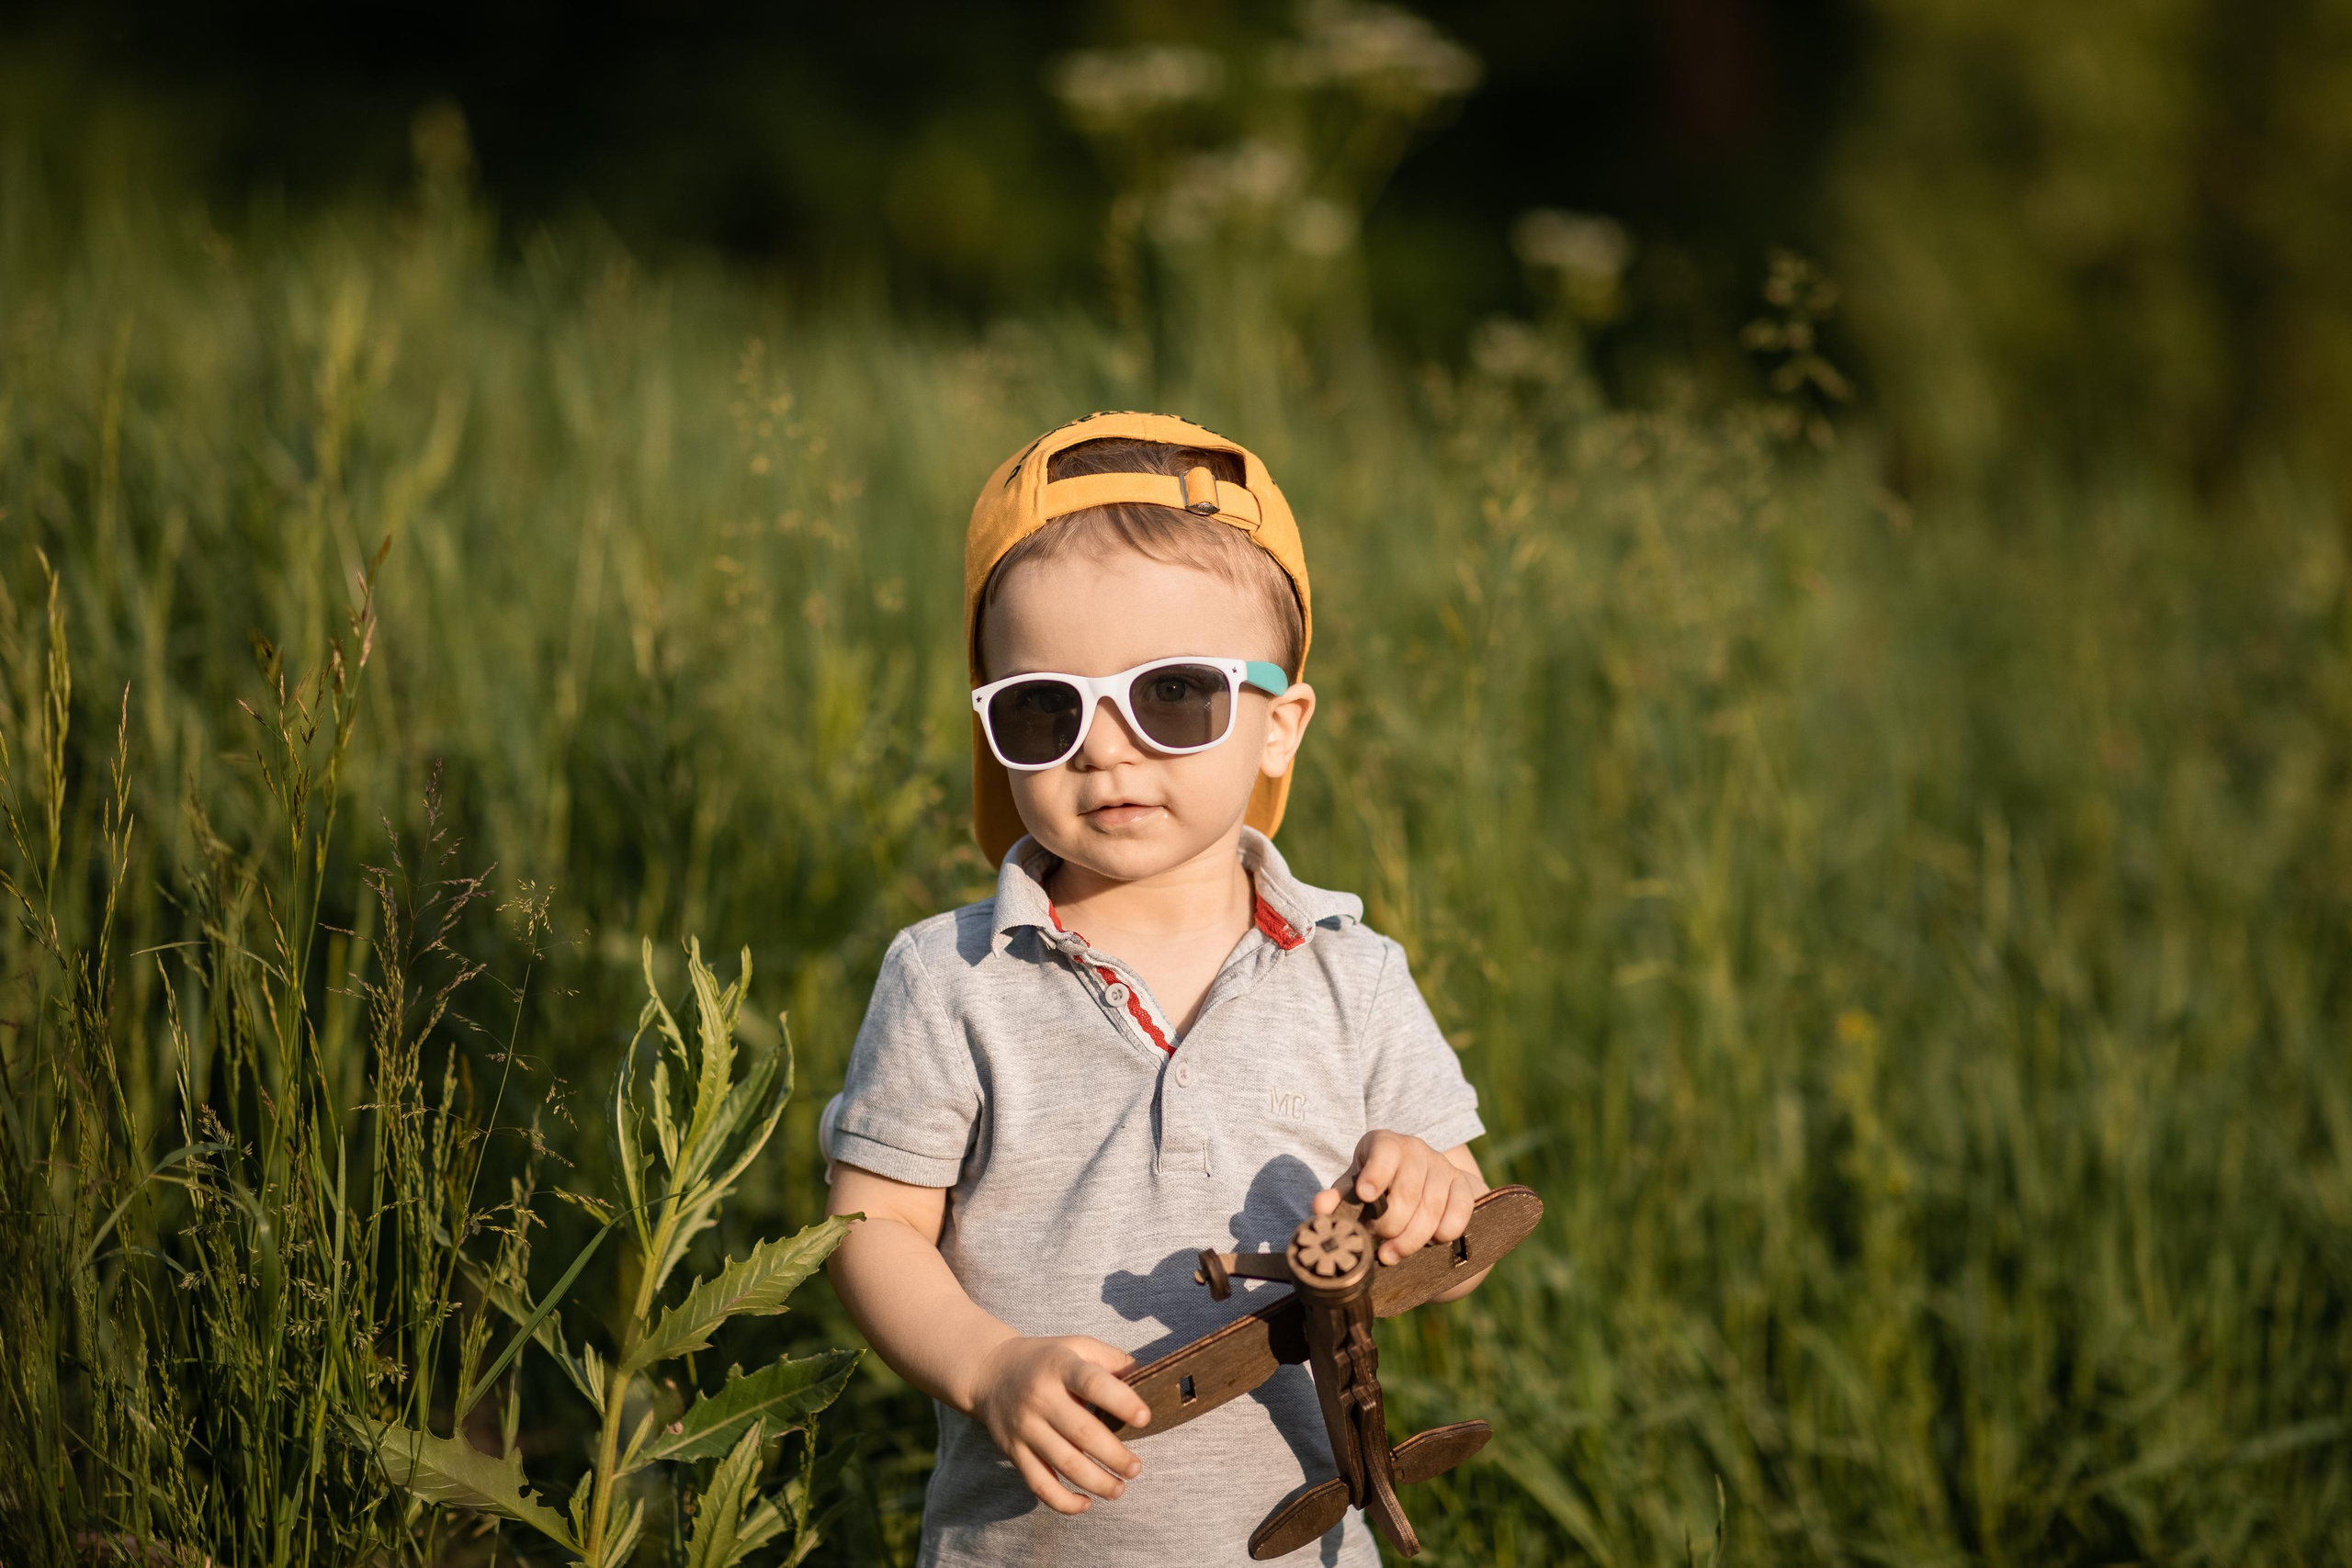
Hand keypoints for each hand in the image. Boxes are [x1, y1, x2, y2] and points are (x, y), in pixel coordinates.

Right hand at [963, 1334, 1151, 1513]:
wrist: (989, 1372)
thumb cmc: (1045, 1360)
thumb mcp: (1076, 1345)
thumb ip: (1112, 1359)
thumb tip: (1146, 1378)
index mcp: (1060, 1367)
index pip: (1093, 1383)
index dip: (1121, 1401)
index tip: (1145, 1418)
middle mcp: (1040, 1397)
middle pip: (1082, 1432)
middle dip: (1115, 1456)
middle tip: (1136, 1468)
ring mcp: (1025, 1427)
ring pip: (1064, 1463)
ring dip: (1096, 1482)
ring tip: (1120, 1488)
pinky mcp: (1014, 1452)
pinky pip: (1038, 1484)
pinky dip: (1062, 1501)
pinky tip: (1086, 1504)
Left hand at [1313, 1130, 1481, 1265]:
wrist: (1416, 1182)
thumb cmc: (1375, 1187)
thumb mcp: (1354, 1189)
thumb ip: (1337, 1198)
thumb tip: (1320, 1209)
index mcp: (1385, 1144)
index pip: (1384, 1152)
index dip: (1376, 1174)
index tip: (1365, 1196)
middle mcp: (1416, 1149)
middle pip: (1408, 1191)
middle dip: (1390, 1225)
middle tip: (1378, 1244)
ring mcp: (1442, 1166)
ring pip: (1433, 1206)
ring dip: (1412, 1238)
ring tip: (1392, 1254)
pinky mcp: (1462, 1184)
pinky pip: (1461, 1209)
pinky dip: (1445, 1232)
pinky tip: (1431, 1244)